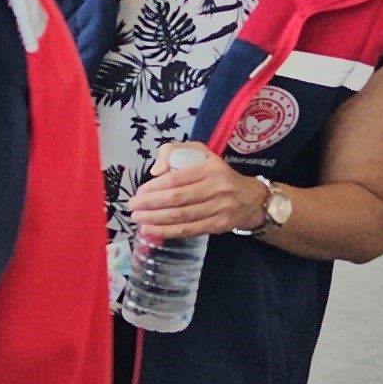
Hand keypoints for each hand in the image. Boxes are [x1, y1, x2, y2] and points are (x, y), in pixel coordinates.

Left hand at [128, 141, 264, 242]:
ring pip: (182, 216)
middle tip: (132, 207)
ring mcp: (220, 208)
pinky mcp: (219, 225)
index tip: (138, 192)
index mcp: (211, 168)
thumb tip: (156, 171)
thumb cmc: (218, 174)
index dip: (154, 187)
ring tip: (137, 219)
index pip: (176, 179)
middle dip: (150, 204)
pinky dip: (167, 231)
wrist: (251, 197)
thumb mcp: (201, 153)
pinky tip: (150, 231)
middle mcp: (218, 188)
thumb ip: (174, 152)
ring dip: (155, 219)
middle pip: (177, 199)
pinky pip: (189, 230)